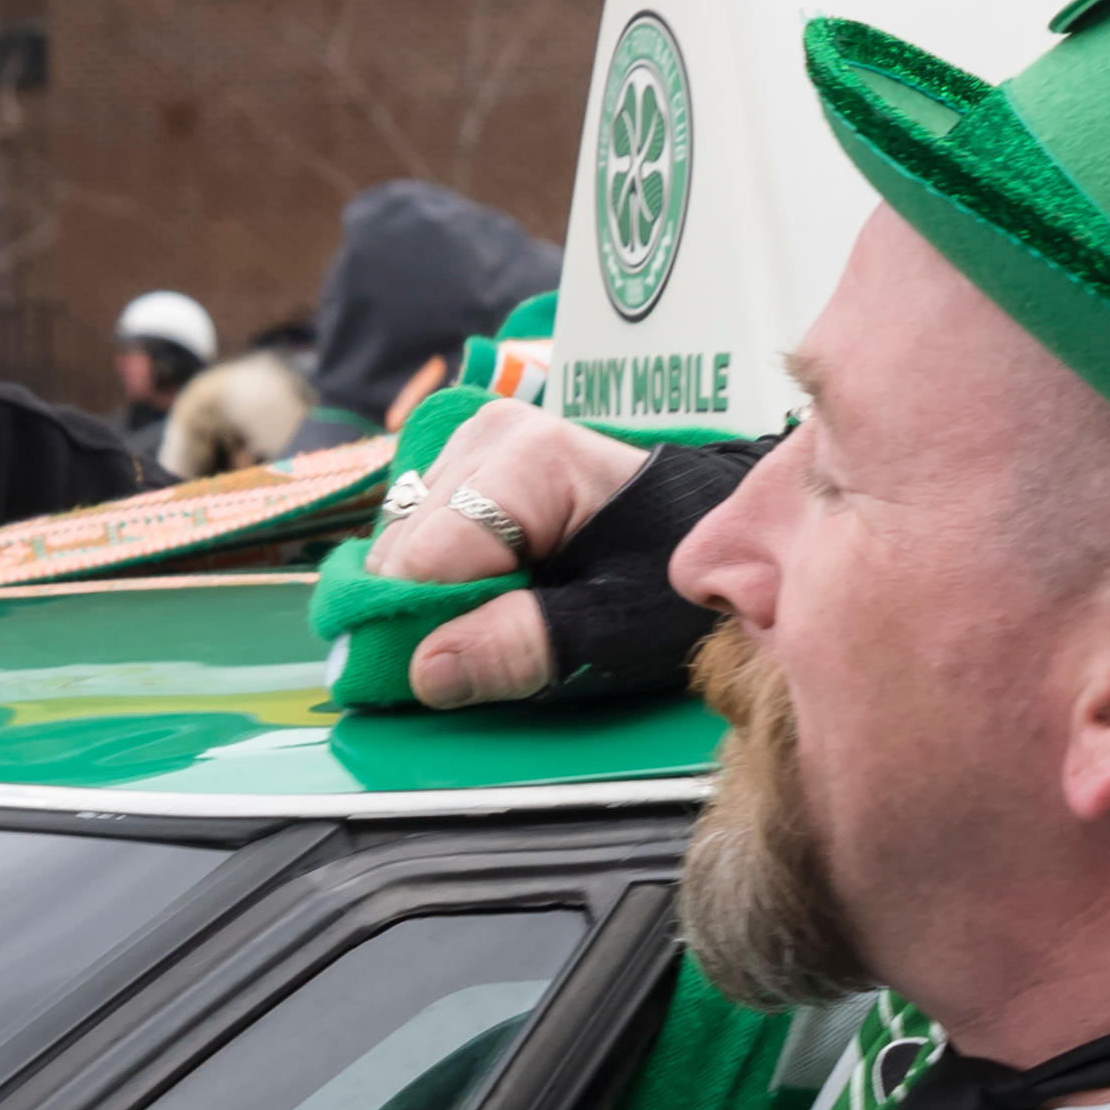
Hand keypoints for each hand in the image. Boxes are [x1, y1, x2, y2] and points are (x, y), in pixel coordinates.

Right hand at [383, 403, 655, 709]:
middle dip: (431, 614)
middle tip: (499, 643)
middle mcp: (488, 435)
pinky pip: (416, 538)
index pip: (422, 559)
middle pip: (401, 550)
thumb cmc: (670, 583)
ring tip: (508, 613)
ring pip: (399, 546)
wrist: (710, 543)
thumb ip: (519, 647)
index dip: (425, 628)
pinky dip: (442, 578)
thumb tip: (425, 672)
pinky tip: (493, 591)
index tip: (455, 675)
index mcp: (526, 457)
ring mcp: (473, 446)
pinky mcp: (467, 467)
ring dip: (436, 597)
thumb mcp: (610, 629)